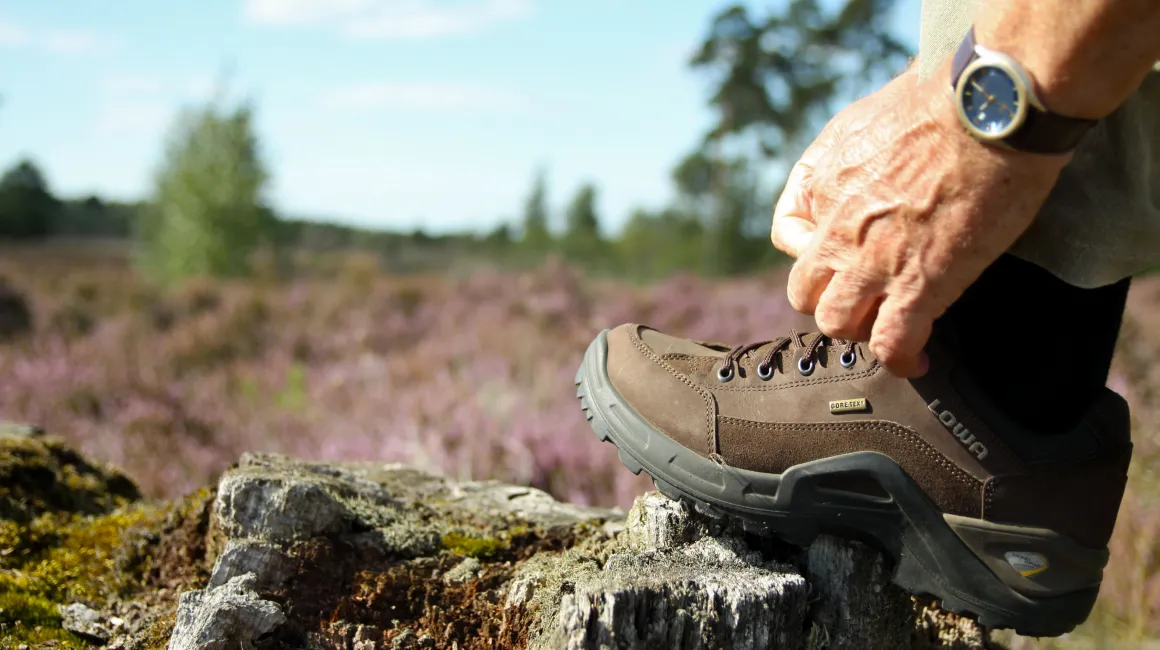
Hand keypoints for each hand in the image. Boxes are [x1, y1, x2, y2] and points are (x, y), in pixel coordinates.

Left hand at [771, 63, 1070, 376]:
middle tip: (866, 296)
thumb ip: (845, 147)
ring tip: (890, 326)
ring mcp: (873, 264)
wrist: (987, 113)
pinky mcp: (919, 287)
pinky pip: (891, 343)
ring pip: (837, 324)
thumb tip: (852, 159)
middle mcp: (836, 231)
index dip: (811, 249)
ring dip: (861, 329)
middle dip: (831, 297)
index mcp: (823, 187)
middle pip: (805, 291)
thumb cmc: (938, 100)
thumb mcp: (864, 114)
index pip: (786, 234)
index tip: (839, 252)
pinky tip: (917, 360)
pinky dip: (901, 359)